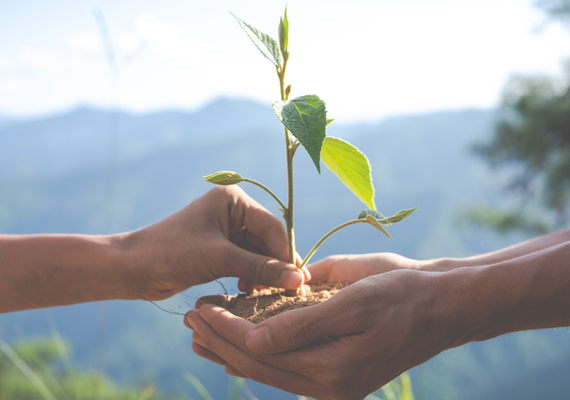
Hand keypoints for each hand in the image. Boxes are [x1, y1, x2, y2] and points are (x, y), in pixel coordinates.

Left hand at [127, 186, 306, 300]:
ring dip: (262, 274)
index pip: (271, 227)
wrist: (133, 269)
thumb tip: (298, 280)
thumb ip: (260, 268)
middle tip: (285, 292)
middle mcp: (232, 210)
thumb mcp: (220, 259)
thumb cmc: (172, 254)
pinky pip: (245, 261)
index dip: (284, 254)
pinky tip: (247, 291)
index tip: (297, 282)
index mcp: (233, 199)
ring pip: (258, 253)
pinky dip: (250, 276)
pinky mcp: (219, 248)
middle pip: (267, 240)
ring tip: (262, 294)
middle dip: (273, 265)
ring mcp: (226, 230)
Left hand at [185, 258, 462, 399]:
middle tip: (189, 316)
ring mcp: (332, 383)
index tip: (199, 308)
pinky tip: (239, 346)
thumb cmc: (401, 295)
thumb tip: (253, 338)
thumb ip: (301, 324)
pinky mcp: (336, 373)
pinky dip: (261, 354)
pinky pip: (288, 367)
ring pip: (270, 368)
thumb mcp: (352, 302)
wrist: (441, 307)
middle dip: (221, 340)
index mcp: (331, 370)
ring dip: (234, 348)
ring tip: (202, 330)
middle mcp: (327, 385)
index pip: (261, 351)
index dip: (227, 329)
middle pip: (259, 365)